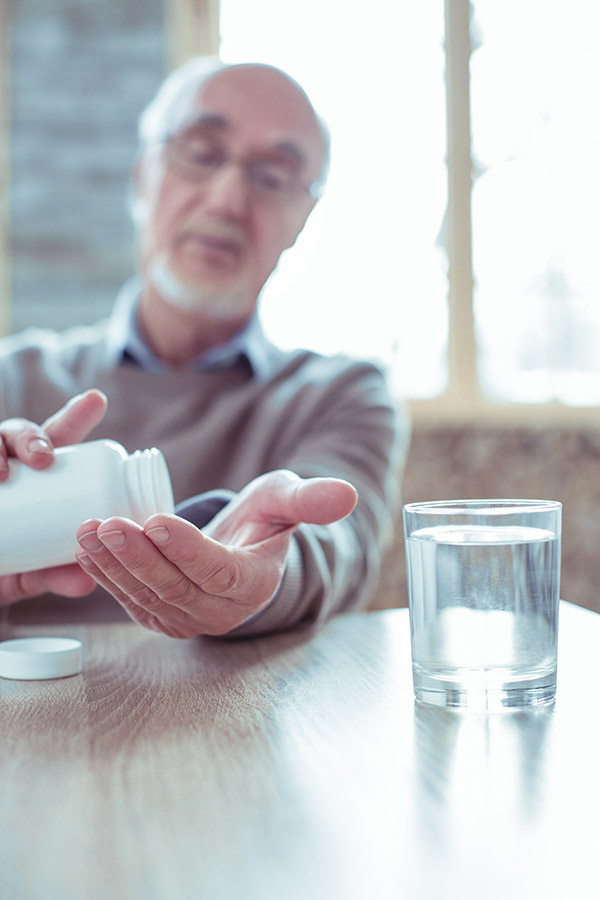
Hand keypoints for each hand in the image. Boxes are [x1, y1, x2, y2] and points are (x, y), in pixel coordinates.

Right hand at [0, 390, 107, 605]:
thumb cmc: (6, 568)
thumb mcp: (33, 574)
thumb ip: (57, 575)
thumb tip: (87, 582)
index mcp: (39, 475)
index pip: (59, 437)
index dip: (76, 415)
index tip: (97, 400)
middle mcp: (10, 466)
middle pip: (21, 433)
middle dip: (32, 437)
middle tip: (43, 458)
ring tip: (2, 473)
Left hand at [75, 470, 357, 637]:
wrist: (241, 549)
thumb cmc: (263, 521)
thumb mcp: (286, 501)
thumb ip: (310, 500)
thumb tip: (346, 494)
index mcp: (252, 584)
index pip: (217, 572)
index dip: (187, 550)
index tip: (157, 520)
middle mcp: (219, 611)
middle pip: (173, 587)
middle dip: (137, 557)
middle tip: (108, 523)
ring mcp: (186, 618)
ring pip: (145, 595)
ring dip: (112, 565)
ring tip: (87, 531)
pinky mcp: (160, 616)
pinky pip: (130, 599)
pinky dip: (105, 574)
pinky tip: (84, 549)